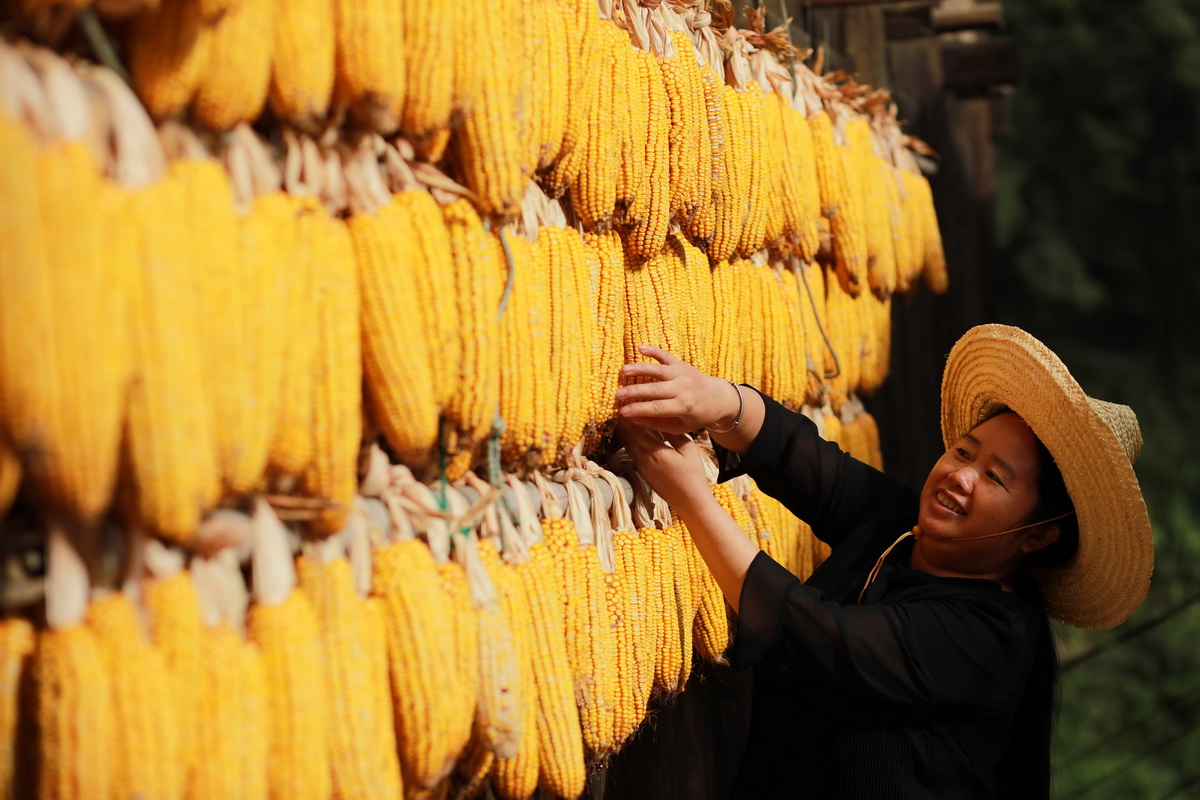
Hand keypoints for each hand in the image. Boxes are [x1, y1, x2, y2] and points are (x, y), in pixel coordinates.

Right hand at [616, 346, 739, 434]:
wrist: (718, 398)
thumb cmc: (697, 416)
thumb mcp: (681, 427)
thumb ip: (658, 424)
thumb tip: (634, 420)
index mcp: (684, 406)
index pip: (658, 408)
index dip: (639, 410)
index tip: (622, 412)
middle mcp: (683, 388)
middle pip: (655, 389)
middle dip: (635, 392)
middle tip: (617, 394)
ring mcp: (682, 374)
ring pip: (658, 370)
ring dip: (640, 369)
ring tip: (623, 370)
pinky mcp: (681, 364)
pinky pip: (666, 356)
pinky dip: (654, 351)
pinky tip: (640, 348)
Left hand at [617, 418, 710, 511]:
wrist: (689, 500)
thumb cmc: (692, 474)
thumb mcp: (687, 449)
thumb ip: (673, 433)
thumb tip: (662, 420)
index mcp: (655, 451)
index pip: (636, 431)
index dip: (629, 418)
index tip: (626, 407)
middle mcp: (644, 459)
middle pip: (628, 438)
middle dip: (624, 424)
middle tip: (622, 412)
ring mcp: (642, 468)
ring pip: (628, 447)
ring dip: (625, 434)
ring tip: (625, 422)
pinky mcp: (643, 473)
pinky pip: (632, 454)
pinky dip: (630, 444)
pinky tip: (634, 438)